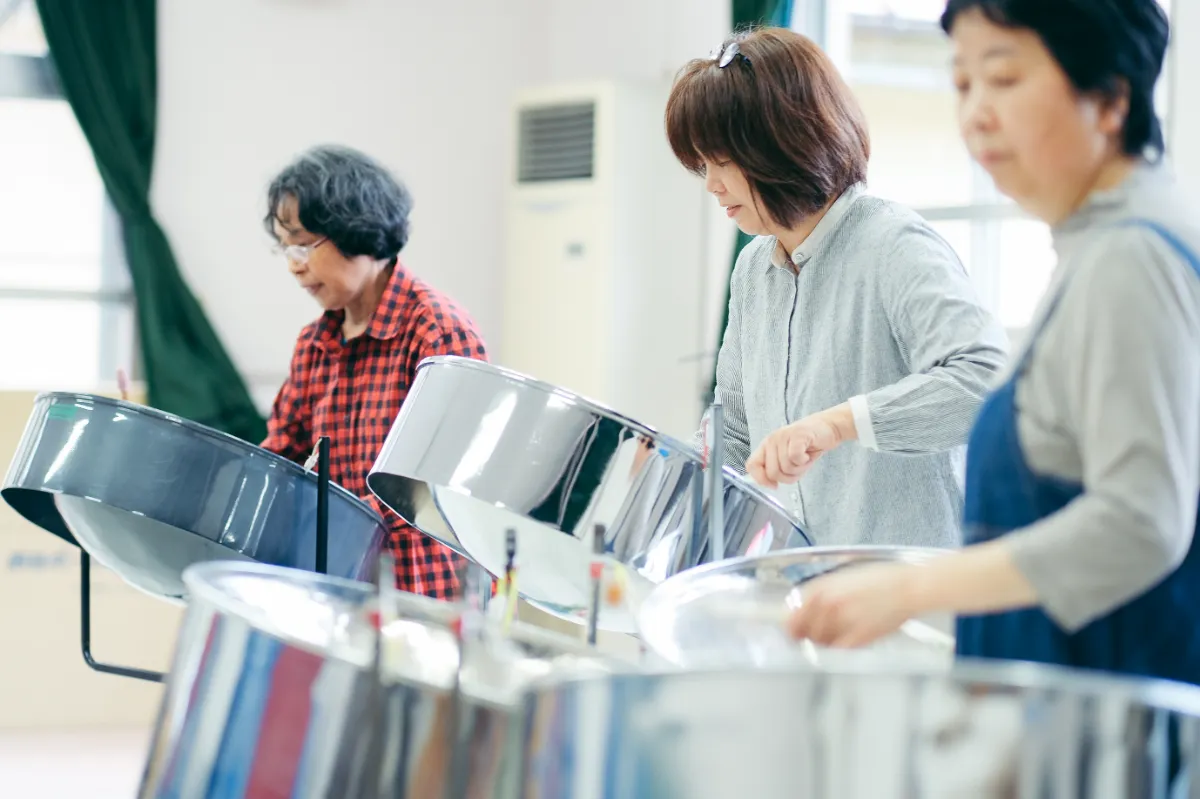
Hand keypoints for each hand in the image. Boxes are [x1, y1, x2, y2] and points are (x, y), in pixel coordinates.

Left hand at [746, 404, 855, 487]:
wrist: (828, 428)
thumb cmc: (808, 445)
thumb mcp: (788, 459)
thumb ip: (777, 469)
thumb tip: (768, 483)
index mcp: (766, 446)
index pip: (752, 465)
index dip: (761, 479)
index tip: (774, 485)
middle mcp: (772, 440)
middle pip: (772, 472)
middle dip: (788, 477)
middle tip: (798, 467)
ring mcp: (783, 436)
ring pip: (785, 467)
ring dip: (799, 469)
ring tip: (804, 459)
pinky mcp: (796, 435)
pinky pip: (795, 458)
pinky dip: (804, 462)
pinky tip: (807, 455)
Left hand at [784, 562, 924, 647]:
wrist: (908, 588)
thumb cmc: (880, 579)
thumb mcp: (844, 577)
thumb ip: (823, 592)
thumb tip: (805, 607)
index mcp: (822, 587)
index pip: (793, 612)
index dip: (790, 623)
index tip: (791, 629)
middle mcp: (828, 604)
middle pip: (802, 630)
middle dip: (804, 635)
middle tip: (810, 637)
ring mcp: (842, 621)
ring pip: (819, 642)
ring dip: (822, 642)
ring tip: (835, 636)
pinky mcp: (858, 637)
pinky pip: (837, 650)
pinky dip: (837, 649)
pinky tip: (845, 643)